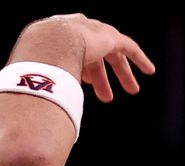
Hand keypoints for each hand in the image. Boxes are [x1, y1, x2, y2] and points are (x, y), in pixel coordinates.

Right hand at [26, 14, 155, 102]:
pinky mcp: (109, 36)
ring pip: (113, 53)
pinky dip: (140, 58)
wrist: (48, 46)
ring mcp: (93, 32)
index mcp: (55, 39)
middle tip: (107, 96)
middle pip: (93, 56)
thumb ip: (40, 91)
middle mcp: (75, 31)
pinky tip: (149, 71)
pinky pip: (129, 47)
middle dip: (101, 77)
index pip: (72, 55)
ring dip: (122, 73)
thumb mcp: (35, 79)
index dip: (80, 71)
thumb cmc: (35, 67)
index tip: (84, 85)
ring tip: (131, 90)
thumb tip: (35, 114)